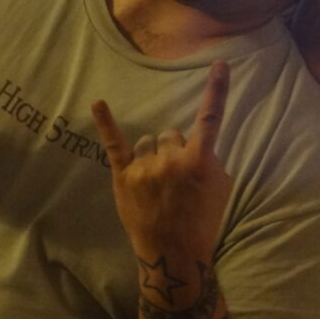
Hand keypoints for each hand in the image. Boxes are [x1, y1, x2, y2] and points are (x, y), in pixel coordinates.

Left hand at [91, 61, 232, 263]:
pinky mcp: (124, 177)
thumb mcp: (221, 188)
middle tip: (175, 179)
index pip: (211, 118)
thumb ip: (210, 160)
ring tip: (156, 184)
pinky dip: (106, 122)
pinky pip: (114, 144)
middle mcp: (172, 159)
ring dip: (152, 155)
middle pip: (171, 134)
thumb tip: (196, 145)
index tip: (220, 64)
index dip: (217, 89)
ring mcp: (145, 167)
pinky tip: (98, 103)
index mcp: (200, 161)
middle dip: (174, 150)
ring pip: (148, 142)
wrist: (173, 254)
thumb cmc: (202, 221)